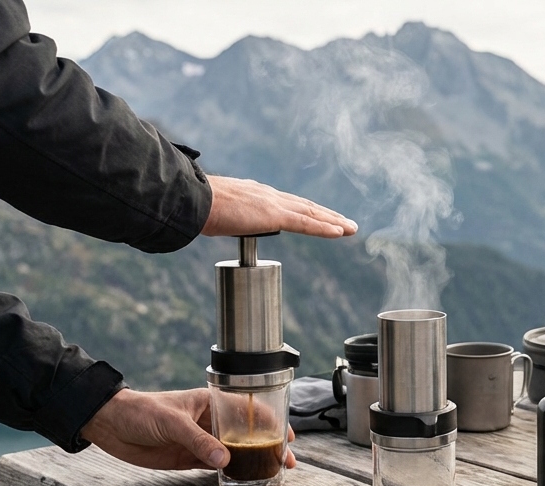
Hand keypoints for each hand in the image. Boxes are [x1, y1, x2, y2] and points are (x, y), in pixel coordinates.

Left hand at [80, 388, 297, 470]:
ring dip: (253, 460)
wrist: (110, 425)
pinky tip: (245, 479)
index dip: (272, 421)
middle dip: (270, 445)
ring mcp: (201, 441)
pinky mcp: (189, 458)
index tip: (288, 435)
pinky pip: (216, 466)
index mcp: (210, 402)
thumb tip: (225, 461)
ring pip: (235, 451)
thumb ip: (198, 441)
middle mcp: (210, 421)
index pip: (249, 408)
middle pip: (248, 433)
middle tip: (287, 461)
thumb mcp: (172, 422)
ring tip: (273, 473)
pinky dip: (232, 472)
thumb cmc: (140, 411)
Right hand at [203, 175, 356, 238]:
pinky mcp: (273, 215)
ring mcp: (272, 204)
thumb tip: (214, 222)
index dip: (308, 211)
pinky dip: (325, 228)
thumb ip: (223, 216)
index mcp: (256, 194)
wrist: (192, 199)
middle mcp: (268, 195)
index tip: (321, 216)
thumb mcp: (215, 211)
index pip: (289, 204)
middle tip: (347, 224)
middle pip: (306, 206)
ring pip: (312, 213)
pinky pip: (306, 223)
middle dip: (328, 215)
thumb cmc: (196, 206)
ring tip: (351, 228)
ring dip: (334, 221)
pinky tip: (340, 232)